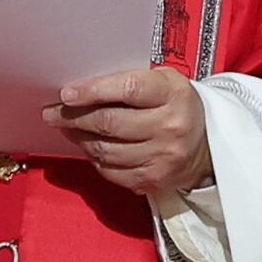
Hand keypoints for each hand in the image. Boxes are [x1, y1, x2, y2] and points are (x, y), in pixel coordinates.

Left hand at [41, 66, 212, 196]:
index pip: (127, 89)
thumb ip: (128, 81)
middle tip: (53, 112)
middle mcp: (170, 126)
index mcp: (173, 93)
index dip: (93, 91)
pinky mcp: (152, 180)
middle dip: (74, 117)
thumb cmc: (176, 107)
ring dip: (79, 138)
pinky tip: (89, 146)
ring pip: (105, 150)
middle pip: (110, 123)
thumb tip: (81, 89)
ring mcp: (162, 157)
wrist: (207, 146)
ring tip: (67, 128)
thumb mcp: (163, 82)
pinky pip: (110, 171)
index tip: (67, 93)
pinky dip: (94, 159)